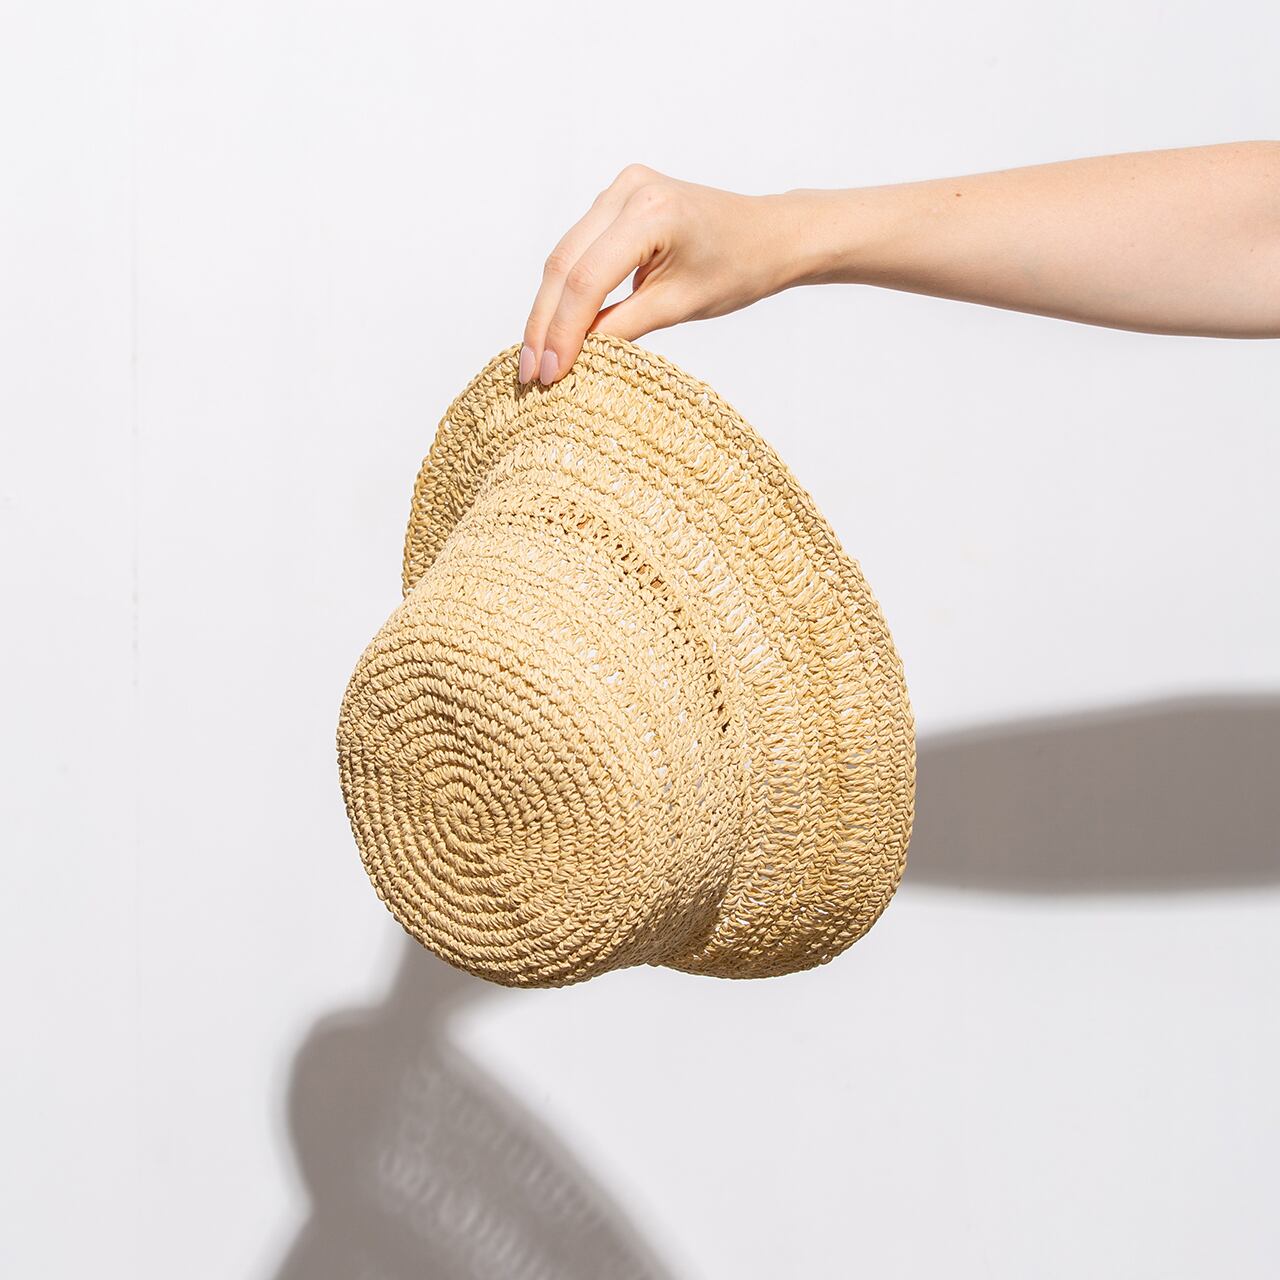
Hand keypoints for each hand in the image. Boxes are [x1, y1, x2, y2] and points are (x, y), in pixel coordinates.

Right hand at [520, 164, 804, 384]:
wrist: (768, 235)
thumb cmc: (737, 269)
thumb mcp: (680, 306)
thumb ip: (623, 327)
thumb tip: (571, 357)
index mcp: (651, 212)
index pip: (587, 280)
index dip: (562, 331)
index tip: (548, 376)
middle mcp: (629, 190)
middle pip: (564, 264)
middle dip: (544, 324)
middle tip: (528, 374)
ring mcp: (620, 189)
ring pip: (564, 257)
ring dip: (547, 309)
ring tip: (535, 359)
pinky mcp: (616, 200)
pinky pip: (578, 249)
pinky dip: (565, 289)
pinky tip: (554, 326)